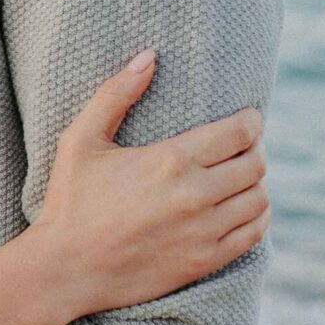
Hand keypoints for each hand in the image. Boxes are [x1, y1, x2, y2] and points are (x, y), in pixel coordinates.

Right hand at [34, 51, 268, 316]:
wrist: (65, 268)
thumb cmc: (70, 201)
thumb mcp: (81, 140)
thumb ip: (115, 94)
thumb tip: (149, 56)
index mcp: (172, 159)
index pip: (241, 132)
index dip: (251, 121)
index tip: (246, 120)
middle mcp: (195, 195)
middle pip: (256, 163)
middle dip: (254, 150)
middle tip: (241, 148)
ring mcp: (203, 231)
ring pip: (259, 198)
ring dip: (256, 184)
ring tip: (241, 177)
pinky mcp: (204, 261)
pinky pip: (253, 234)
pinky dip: (257, 217)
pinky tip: (244, 209)